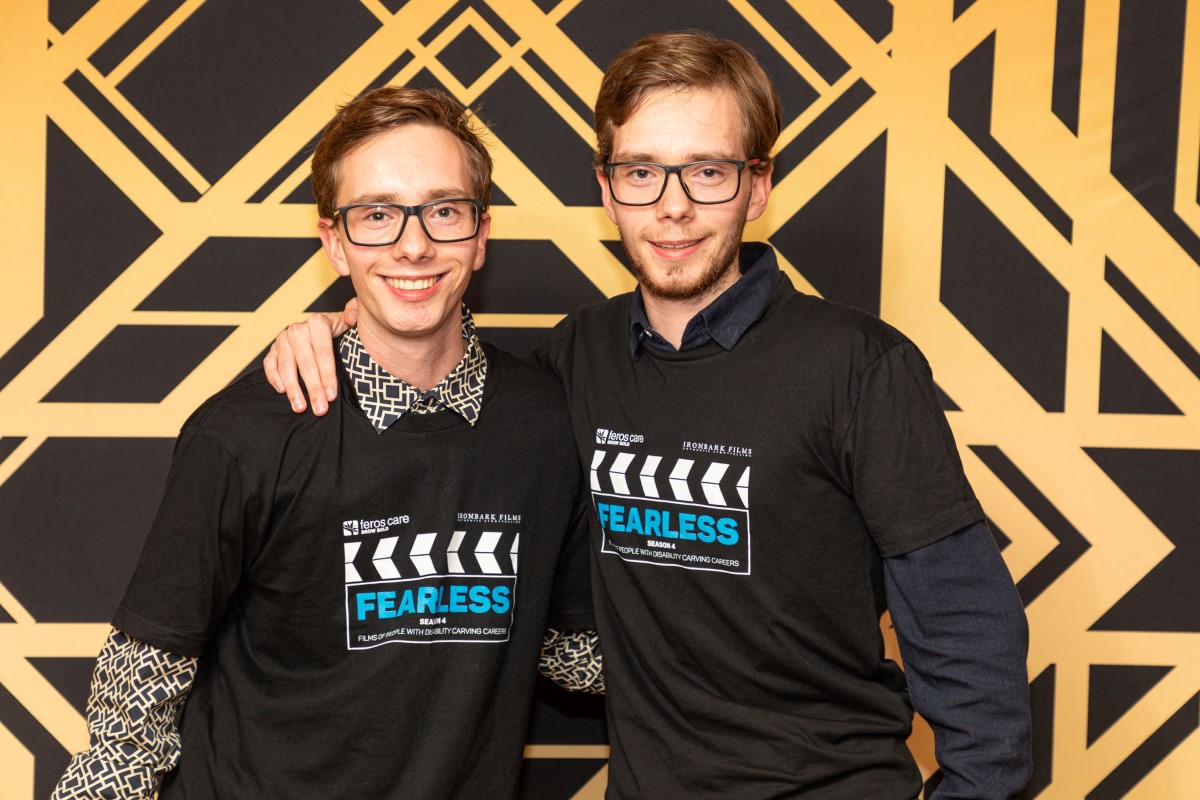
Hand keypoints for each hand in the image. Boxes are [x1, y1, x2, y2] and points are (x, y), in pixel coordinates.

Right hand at [264, 299, 357, 414]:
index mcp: (318, 322)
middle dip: (313, 388)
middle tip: (320, 409)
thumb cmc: (342, 333)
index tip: (332, 396)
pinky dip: (273, 377)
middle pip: (306, 362)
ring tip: (300, 407)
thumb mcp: (352, 322)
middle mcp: (298, 329)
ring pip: (286, 365)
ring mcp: (283, 338)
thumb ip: (355, 313)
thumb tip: (351, 318)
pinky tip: (281, 391)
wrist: (325, 330)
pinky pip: (269, 363)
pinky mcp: (273, 348)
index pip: (323, 352)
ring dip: (293, 388)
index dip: (327, 375)